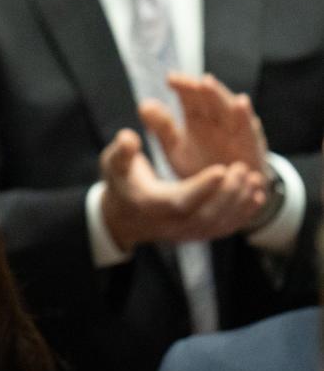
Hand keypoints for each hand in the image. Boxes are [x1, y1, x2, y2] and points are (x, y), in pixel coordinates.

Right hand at [99, 128, 264, 250]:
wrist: (124, 217)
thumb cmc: (122, 183)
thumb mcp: (114, 164)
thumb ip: (122, 151)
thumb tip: (128, 137)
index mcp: (152, 205)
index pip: (181, 201)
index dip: (202, 187)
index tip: (221, 168)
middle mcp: (172, 224)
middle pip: (206, 215)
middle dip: (228, 193)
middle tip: (242, 168)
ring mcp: (187, 232)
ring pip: (220, 223)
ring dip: (240, 202)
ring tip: (254, 178)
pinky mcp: (199, 233)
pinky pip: (224, 228)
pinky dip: (243, 214)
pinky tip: (256, 195)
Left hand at [139, 72, 267, 178]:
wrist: (224, 191)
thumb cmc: (198, 165)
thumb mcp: (175, 148)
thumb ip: (162, 127)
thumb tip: (144, 105)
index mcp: (196, 117)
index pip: (189, 96)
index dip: (182, 85)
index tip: (170, 78)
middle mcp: (216, 119)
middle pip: (209, 98)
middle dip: (201, 88)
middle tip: (191, 78)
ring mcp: (234, 131)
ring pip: (227, 108)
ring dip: (219, 95)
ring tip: (208, 83)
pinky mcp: (250, 146)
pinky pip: (248, 129)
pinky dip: (245, 116)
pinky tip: (242, 103)